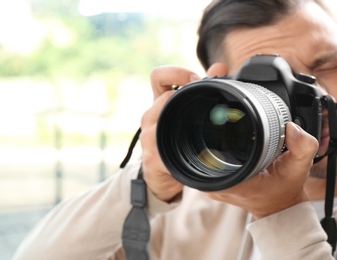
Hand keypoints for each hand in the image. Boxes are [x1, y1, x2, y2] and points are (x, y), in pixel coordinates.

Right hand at [140, 66, 200, 201]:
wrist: (162, 175)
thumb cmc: (174, 140)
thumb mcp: (185, 112)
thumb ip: (202, 88)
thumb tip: (219, 67)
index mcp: (160, 102)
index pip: (158, 76)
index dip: (176, 73)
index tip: (195, 79)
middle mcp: (151, 117)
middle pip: (163, 97)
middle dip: (187, 98)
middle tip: (207, 104)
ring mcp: (148, 137)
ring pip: (161, 122)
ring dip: (182, 123)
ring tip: (202, 129)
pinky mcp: (153, 158)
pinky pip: (165, 152)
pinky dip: (182, 152)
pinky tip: (194, 155)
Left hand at [204, 63, 318, 218]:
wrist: (277, 207)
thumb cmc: (284, 190)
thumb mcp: (298, 169)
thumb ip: (302, 148)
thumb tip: (292, 128)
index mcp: (234, 183)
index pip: (207, 157)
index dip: (206, 134)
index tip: (212, 115)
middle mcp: (218, 185)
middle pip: (198, 153)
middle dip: (203, 129)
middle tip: (212, 110)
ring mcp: (212, 186)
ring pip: (197, 156)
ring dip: (203, 137)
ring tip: (210, 118)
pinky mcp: (212, 182)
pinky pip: (203, 161)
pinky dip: (209, 146)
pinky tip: (215, 133)